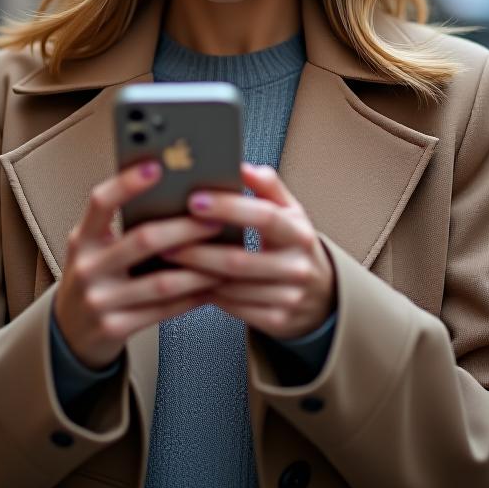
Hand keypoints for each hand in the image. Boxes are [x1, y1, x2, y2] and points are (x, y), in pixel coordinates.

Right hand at [53, 160, 223, 369]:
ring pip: (161, 281)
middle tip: (215, 218)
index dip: (127, 183)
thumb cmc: (96, 276)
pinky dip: (193, 296)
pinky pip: (164, 310)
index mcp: (82, 238)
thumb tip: (176, 193)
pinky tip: (212, 286)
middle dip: (186, 228)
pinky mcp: (115, 327)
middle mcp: (87, 267)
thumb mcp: (95, 246)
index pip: (101, 202)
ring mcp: (99, 300)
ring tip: (226, 255)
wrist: (72, 330)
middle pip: (143, 240)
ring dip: (200, 267)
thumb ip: (123, 224)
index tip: (157, 167)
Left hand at [160, 163, 336, 340]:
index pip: (264, 217)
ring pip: (232, 287)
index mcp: (299, 233)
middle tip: (167, 239)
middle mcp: (297, 267)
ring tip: (169, 259)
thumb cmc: (294, 244)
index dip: (229, 208)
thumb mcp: (290, 212)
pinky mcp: (277, 321)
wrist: (321, 293)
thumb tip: (244, 167)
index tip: (195, 200)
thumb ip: (268, 186)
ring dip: (196, 274)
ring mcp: (289, 297)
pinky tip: (187, 282)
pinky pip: (233, 307)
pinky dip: (207, 294)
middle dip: (198, 250)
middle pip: (240, 260)